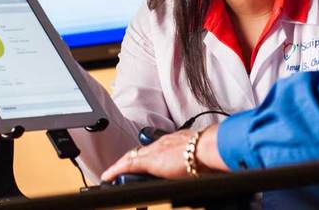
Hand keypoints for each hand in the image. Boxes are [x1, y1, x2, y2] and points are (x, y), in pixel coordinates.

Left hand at [100, 124, 229, 181]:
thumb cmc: (211, 152)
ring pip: (132, 158)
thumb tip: (200, 168)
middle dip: (130, 160)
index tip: (142, 159)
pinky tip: (108, 176)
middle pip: (140, 152)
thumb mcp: (200, 156)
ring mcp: (155, 151)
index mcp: (175, 141)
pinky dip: (116, 170)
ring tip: (112, 175)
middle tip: (121, 169)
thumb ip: (195, 160)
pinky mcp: (150, 161)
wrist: (210, 148)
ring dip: (121, 166)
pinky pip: (128, 165)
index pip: (154, 148)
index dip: (145, 155)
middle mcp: (162, 143)